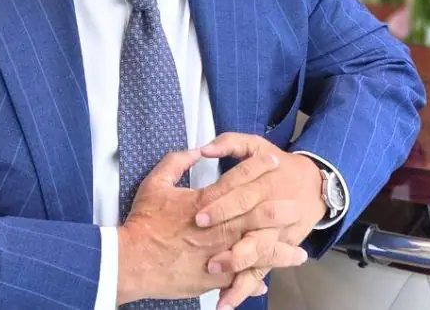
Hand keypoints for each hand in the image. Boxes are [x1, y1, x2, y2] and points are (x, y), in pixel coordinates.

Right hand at [116, 148, 307, 303]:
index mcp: (206, 202)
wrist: (130, 261)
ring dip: (281, 248)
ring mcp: (219, 252)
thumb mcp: (156, 184)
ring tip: (299, 251)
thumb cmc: (143, 224)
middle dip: (282, 209)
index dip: (259, 167)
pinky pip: (242, 276)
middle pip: (259, 214)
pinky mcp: (214, 276)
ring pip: (258, 248)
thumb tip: (195, 151)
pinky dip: (257, 277)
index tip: (273, 161)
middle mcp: (218, 227)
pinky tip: (271, 278)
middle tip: (297, 205)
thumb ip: (177, 162)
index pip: (240, 179)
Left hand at [195, 134, 328, 308]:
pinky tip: (226, 302)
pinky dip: (243, 289)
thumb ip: (230, 143)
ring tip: (217, 278)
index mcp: (262, 183)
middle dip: (229, 243)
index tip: (198, 216)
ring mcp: (273, 234)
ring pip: (257, 254)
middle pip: (250, 228)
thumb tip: (205, 149)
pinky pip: (259, 272)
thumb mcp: (256, 145)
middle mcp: (269, 211)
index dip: (220, 206)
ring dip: (238, 267)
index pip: (239, 195)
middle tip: (208, 255)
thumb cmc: (280, 166)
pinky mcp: (274, 251)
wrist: (316, 185)